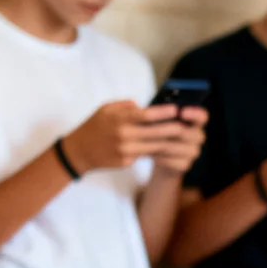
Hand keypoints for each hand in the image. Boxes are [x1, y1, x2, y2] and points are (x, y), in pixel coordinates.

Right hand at [61, 100, 181, 173]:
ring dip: (171, 141)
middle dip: (174, 128)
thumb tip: (144, 106)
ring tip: (183, 136)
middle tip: (187, 124)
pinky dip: (157, 150)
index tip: (177, 109)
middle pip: (156, 132)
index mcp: (120, 119)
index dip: (164, 112)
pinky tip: (168, 146)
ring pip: (155, 146)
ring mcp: (126, 150)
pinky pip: (146, 154)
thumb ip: (126, 106)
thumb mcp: (106, 109)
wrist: (79, 151)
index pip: (147, 115)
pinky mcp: (126, 162)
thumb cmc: (95, 125)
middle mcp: (124, 135)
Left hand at [146, 104, 207, 176]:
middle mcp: (197, 136)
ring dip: (164, 145)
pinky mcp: (186, 165)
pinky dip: (162, 158)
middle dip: (173, 132)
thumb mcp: (155, 120)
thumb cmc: (156, 132)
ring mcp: (193, 151)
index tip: (182, 112)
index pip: (202, 116)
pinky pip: (176, 162)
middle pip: (192, 134)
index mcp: (193, 122)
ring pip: (182, 148)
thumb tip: (136, 106)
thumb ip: (154, 113)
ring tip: (148, 143)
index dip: (195, 113)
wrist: (157, 157)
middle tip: (154, 130)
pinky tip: (152, 155)